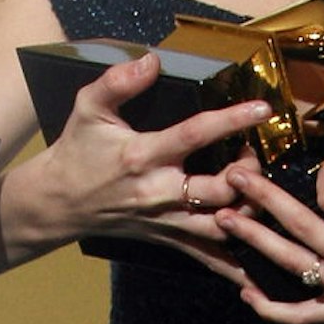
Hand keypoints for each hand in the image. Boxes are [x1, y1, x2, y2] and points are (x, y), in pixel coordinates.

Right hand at [37, 52, 272, 275]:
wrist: (60, 202)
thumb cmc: (79, 150)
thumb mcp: (88, 108)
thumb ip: (117, 81)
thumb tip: (151, 59)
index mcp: (143, 155)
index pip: (195, 135)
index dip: (231, 121)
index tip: (263, 109)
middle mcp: (159, 192)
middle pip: (219, 190)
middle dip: (248, 172)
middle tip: (252, 152)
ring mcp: (167, 221)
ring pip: (222, 229)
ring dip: (250, 211)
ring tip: (256, 187)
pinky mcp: (169, 238)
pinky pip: (209, 256)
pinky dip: (238, 263)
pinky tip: (264, 258)